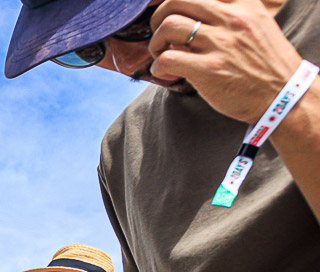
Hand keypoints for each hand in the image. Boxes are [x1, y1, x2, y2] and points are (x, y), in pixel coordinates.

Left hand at [150, 0, 306, 121]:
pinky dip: (158, 66)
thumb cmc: (264, 63)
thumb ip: (228, 16)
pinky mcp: (209, 70)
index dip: (177, 2)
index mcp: (244, 5)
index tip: (172, 12)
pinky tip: (166, 72)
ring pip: (169, 26)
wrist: (282, 95)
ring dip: (156, 41)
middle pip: (178, 1)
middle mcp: (233, 19)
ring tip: (162, 53)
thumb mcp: (255, 25)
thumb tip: (191, 18)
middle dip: (160, 16)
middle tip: (161, 33)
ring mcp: (221, 44)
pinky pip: (167, 58)